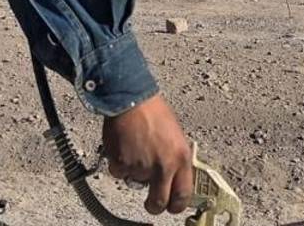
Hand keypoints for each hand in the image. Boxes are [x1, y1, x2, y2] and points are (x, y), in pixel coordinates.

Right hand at [102, 94, 192, 214]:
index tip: (173, 207)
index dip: (177, 205)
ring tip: (136, 148)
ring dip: (134, 172)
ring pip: (135, 183)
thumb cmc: (154, 111)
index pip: (183, 195)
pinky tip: (124, 145)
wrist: (131, 97)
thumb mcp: (176, 135)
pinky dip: (119, 163)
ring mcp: (141, 167)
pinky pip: (119, 172)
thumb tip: (175, 180)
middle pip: (159, 202)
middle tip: (151, 202)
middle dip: (154, 206)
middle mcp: (163, 166)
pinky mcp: (122, 163)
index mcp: (181, 158)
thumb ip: (176, 159)